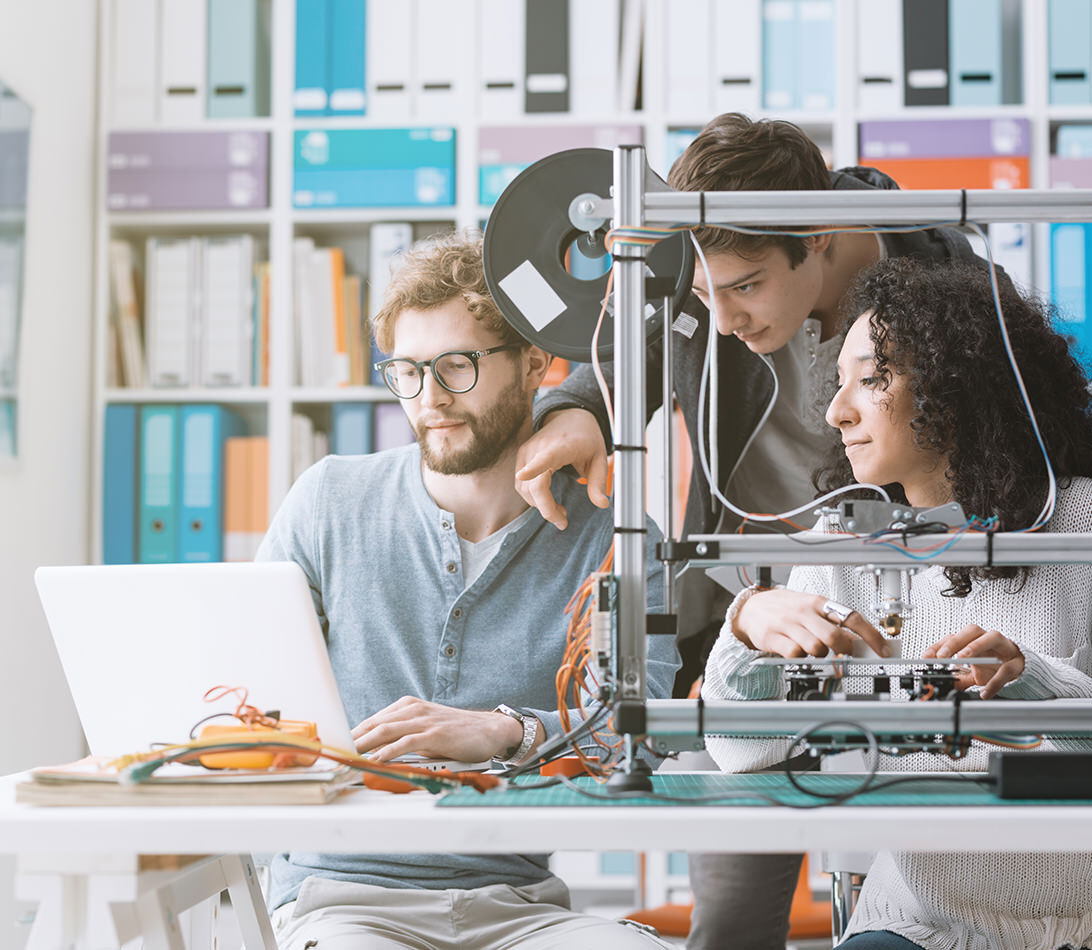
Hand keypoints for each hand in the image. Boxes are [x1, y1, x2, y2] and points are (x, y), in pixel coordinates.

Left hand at [351, 696, 536, 762]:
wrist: (489, 730)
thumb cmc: (455, 733)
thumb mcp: (424, 730)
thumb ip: (401, 737)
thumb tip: (374, 753)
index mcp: (406, 707)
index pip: (370, 721)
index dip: (350, 736)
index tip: (334, 749)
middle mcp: (411, 710)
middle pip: (371, 725)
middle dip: (349, 742)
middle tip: (331, 757)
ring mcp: (422, 720)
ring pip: (384, 732)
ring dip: (362, 747)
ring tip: (345, 760)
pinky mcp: (434, 734)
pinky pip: (404, 743)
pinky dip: (386, 753)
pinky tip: (375, 762)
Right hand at [514, 408, 609, 529]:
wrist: (569, 417)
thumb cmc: (586, 438)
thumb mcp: (599, 458)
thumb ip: (599, 482)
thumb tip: (602, 504)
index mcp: (560, 446)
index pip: (544, 458)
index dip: (532, 469)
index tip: (523, 476)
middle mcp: (539, 448)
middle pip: (534, 485)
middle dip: (546, 509)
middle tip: (563, 522)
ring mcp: (527, 452)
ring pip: (525, 488)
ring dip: (540, 505)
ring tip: (560, 510)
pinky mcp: (522, 457)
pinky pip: (521, 485)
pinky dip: (533, 497)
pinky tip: (549, 501)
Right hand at [733, 589, 888, 658]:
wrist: (751, 608)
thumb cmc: (786, 609)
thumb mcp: (811, 609)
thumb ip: (833, 623)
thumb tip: (861, 643)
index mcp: (818, 603)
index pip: (852, 617)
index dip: (871, 636)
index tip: (884, 650)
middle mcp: (804, 613)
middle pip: (835, 637)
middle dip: (844, 651)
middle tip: (844, 655)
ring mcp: (788, 625)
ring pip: (816, 648)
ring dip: (821, 655)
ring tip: (814, 650)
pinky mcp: (773, 638)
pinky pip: (795, 654)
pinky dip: (800, 658)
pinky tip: (797, 652)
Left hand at [923, 624, 1024, 698]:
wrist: (1020, 669)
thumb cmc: (994, 664)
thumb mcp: (972, 672)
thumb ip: (958, 677)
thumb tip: (944, 684)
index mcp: (974, 640)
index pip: (953, 636)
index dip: (939, 645)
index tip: (926, 656)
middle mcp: (988, 639)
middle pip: (971, 631)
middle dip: (955, 641)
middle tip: (942, 655)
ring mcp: (1004, 648)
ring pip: (992, 638)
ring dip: (976, 645)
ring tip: (963, 657)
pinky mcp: (1017, 662)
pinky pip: (1006, 669)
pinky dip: (995, 681)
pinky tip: (985, 691)